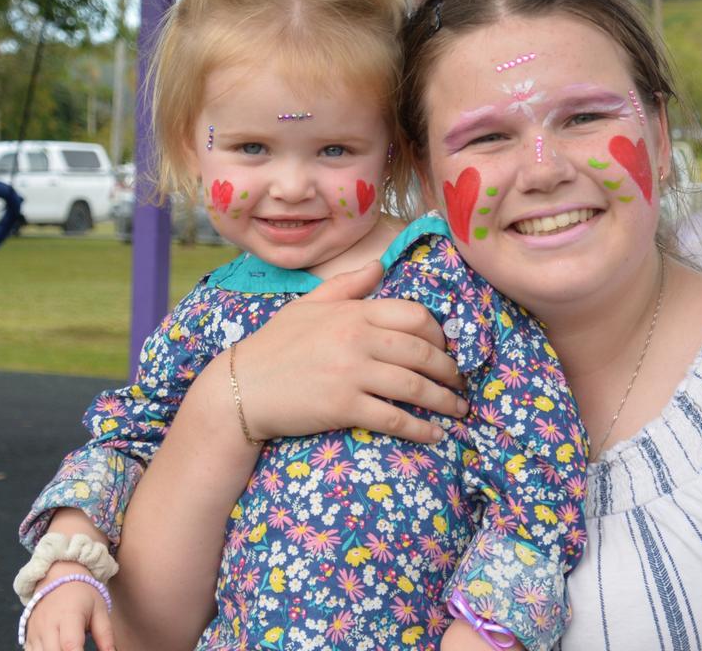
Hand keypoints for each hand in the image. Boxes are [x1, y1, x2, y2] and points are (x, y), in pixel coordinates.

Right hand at [22, 561, 115, 650]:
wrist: (58, 578)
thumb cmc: (83, 596)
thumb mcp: (100, 611)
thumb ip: (106, 635)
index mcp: (69, 615)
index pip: (70, 644)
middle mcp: (48, 624)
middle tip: (81, 650)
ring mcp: (35, 631)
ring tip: (71, 650)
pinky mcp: (28, 637)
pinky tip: (57, 649)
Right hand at [233, 260, 466, 443]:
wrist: (240, 389)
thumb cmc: (274, 346)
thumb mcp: (307, 305)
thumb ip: (347, 285)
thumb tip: (380, 265)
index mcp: (353, 313)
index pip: (416, 316)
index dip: (440, 334)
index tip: (446, 349)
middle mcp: (357, 339)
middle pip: (423, 352)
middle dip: (450, 370)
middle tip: (461, 382)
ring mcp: (352, 373)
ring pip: (415, 386)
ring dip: (444, 400)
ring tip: (458, 409)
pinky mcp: (344, 407)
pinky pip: (394, 419)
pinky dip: (420, 429)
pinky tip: (435, 435)